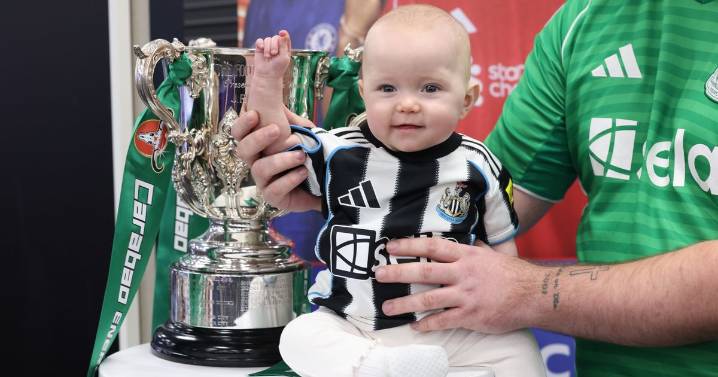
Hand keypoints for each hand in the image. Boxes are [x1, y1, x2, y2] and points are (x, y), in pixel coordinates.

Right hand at [232, 109, 321, 211]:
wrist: (325, 182)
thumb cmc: (306, 154)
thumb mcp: (300, 132)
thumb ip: (289, 118)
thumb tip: (278, 94)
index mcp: (258, 144)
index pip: (239, 133)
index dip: (242, 124)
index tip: (254, 114)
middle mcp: (256, 161)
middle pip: (242, 150)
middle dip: (258, 139)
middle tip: (276, 130)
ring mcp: (263, 181)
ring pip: (260, 169)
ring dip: (281, 159)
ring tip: (301, 155)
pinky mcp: (273, 197)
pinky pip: (274, 189)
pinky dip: (289, 179)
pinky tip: (302, 172)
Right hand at [254, 30, 291, 77]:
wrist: (267, 75)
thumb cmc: (278, 68)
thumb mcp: (284, 57)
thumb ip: (284, 45)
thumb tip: (282, 33)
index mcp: (285, 48)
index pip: (285, 37)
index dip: (284, 34)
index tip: (281, 32)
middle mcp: (277, 46)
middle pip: (276, 37)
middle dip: (274, 45)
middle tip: (274, 54)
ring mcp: (268, 46)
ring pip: (268, 39)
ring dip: (268, 48)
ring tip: (268, 56)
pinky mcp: (260, 48)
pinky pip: (259, 40)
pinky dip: (260, 43)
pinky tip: (261, 48)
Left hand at [375, 237, 536, 333]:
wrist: (535, 295)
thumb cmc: (512, 274)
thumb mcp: (490, 254)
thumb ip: (471, 249)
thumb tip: (458, 240)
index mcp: (467, 255)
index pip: (433, 247)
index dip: (410, 246)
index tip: (390, 246)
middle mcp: (463, 273)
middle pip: (425, 271)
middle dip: (399, 272)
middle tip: (379, 274)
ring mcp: (466, 295)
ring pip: (429, 298)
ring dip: (405, 304)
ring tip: (387, 307)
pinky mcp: (471, 315)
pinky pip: (444, 320)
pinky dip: (428, 324)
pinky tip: (415, 326)